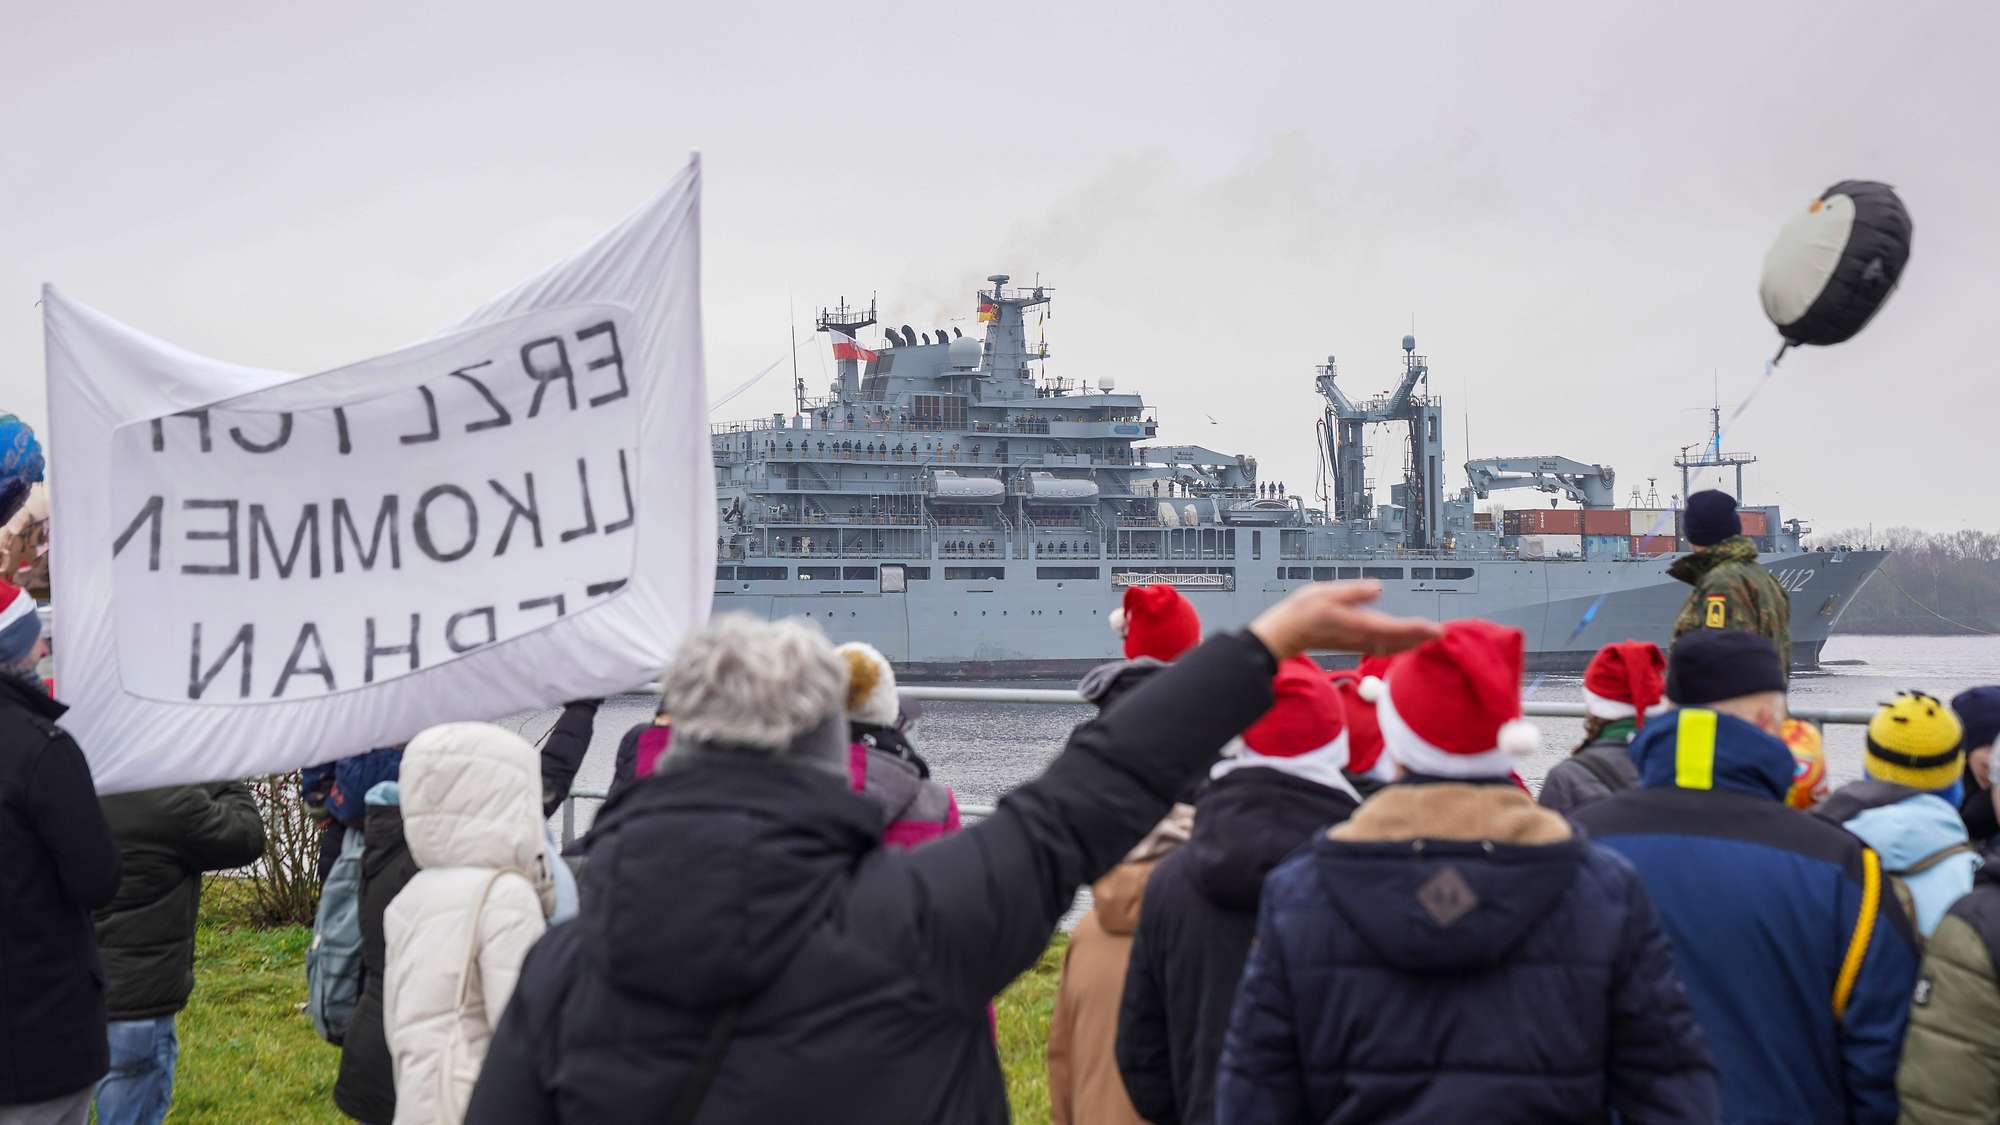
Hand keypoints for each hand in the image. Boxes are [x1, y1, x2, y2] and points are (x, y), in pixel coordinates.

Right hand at [1249, 581, 1442, 661]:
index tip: (1438, 629)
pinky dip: (1396, 646)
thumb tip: (1378, 588)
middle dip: (1421, 638)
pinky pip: (1381, 647)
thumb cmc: (1300, 613)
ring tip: (1426, 638)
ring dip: (1410, 643)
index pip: (1396, 629)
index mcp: (1358, 624)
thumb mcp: (1325, 593)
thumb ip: (1354, 592)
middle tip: (1441, 634)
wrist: (1283, 634)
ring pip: (1391, 647)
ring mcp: (1357, 643)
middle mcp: (1360, 637)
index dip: (1419, 629)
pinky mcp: (1352, 643)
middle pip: (1398, 641)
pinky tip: (1400, 643)